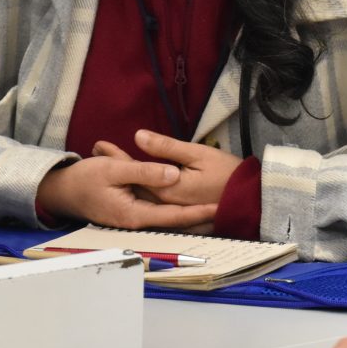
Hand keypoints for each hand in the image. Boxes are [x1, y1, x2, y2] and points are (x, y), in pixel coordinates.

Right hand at [36, 156, 216, 230]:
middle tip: (226, 209)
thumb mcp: (114, 169)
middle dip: (199, 216)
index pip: (174, 216)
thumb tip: (173, 174)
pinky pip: (158, 211)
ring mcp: (134, 219)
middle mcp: (137, 222)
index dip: (198, 212)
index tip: (219, 207)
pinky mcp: (132, 212)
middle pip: (174, 220)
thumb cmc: (84, 179)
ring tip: (217, 208)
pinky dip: (174, 207)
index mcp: (135, 215)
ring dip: (190, 212)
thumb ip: (145, 172)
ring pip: (167, 215)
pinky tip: (191, 205)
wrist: (62, 190)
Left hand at [94, 128, 242, 208]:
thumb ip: (167, 148)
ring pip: (140, 193)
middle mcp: (165, 203)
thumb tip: (139, 136)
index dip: (115, 157)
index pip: (133, 172)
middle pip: (132, 184)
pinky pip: (153, 202)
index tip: (99, 146)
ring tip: (106, 159)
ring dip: (124, 177)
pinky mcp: (179, 211)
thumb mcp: (197, 154)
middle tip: (97, 149)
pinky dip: (139, 189)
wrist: (250, 200)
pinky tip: (133, 180)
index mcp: (167, 189)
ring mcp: (172, 209)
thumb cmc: (227, 174)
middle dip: (115, 166)